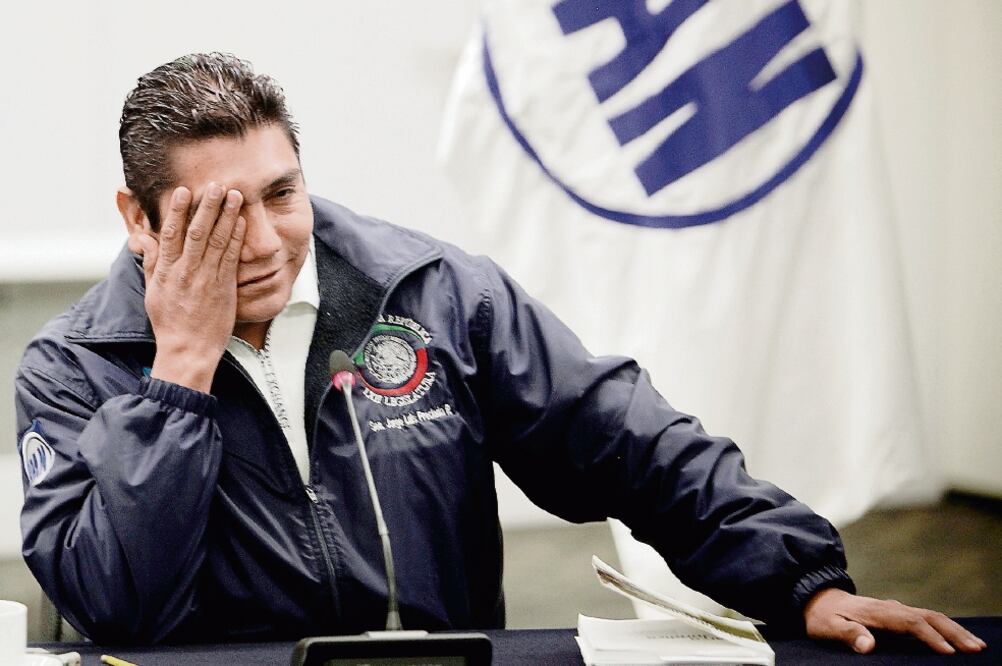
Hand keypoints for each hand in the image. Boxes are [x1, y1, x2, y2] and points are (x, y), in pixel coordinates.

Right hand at [137, 183, 245, 392]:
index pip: (171, 233)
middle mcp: (186, 272)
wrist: (188, 350)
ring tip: (235, 195)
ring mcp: (206, 279)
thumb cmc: (170, 323)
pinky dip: (237, 238)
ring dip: (227, 216)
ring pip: (218, 241)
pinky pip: (231, 258)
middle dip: (207, 206)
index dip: (177, 210)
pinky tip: (242, 222)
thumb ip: (152, 263)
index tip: (183, 190)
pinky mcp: (224, 288)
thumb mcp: (153, 291)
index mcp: (166, 271)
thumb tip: (144, 240)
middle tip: (216, 184)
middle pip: (197, 232)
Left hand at [804, 587, 986, 654]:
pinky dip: (945, 627)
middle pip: (929, 617)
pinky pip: (926, 618)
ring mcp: (895, 609)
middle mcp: (891, 608)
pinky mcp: (896, 613)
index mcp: (878, 612)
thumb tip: (867, 645)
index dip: (931, 637)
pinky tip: (956, 637)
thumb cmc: (822, 616)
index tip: (949, 652)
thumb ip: (848, 634)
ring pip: (931, 616)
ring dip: (954, 629)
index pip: (911, 623)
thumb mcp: (828, 626)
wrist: (817, 597)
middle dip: (954, 632)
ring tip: (976, 644)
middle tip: (976, 648)